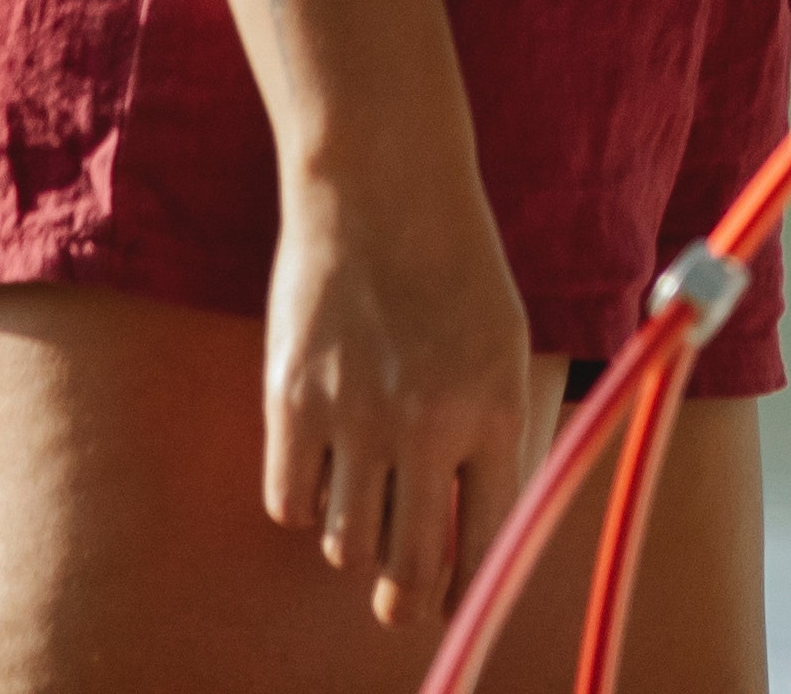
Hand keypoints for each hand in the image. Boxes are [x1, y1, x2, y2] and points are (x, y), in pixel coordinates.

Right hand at [257, 144, 533, 633]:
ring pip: (344, 542)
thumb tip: (472, 533)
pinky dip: (301, 504)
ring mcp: (355, 416)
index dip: (466, 591)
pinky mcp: (291, 402)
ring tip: (361, 503)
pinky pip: (288, 504)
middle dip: (403, 601)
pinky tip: (316, 472)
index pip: (486, 542)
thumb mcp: (502, 345)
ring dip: (352, 538)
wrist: (382, 186)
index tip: (452, 606)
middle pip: (409, 567)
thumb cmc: (453, 267)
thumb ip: (492, 435)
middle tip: (396, 603)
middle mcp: (429, 426)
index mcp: (495, 411)